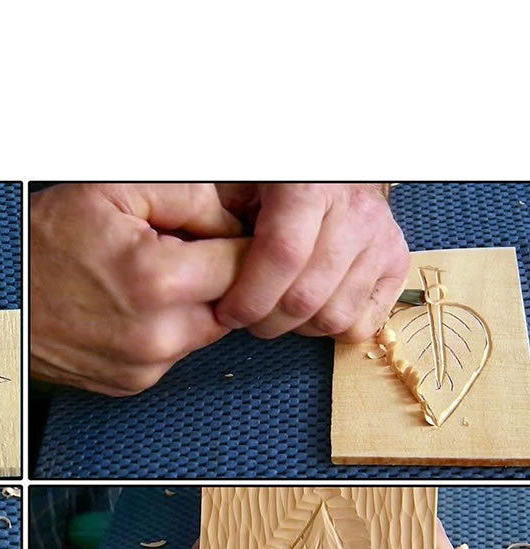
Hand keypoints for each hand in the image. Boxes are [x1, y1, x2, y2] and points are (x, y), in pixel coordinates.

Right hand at [30, 183, 248, 394]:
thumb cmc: (41, 241)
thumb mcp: (115, 190)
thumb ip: (191, 198)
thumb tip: (235, 223)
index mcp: (157, 281)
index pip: (246, 265)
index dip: (240, 241)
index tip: (224, 232)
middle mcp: (154, 336)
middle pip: (232, 305)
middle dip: (216, 275)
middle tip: (178, 251)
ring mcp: (142, 367)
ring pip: (205, 331)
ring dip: (191, 305)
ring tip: (145, 277)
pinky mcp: (130, 384)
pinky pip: (172, 353)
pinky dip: (163, 329)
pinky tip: (129, 306)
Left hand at [214, 183, 408, 341]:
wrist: (329, 167)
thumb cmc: (274, 179)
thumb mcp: (240, 186)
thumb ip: (222, 224)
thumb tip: (204, 272)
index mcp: (311, 186)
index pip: (283, 255)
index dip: (249, 296)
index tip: (227, 313)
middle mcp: (355, 211)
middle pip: (305, 296)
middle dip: (265, 320)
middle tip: (244, 317)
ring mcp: (380, 237)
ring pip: (334, 316)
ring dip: (296, 327)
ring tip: (276, 309)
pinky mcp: (396, 260)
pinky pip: (363, 323)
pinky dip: (331, 329)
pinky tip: (311, 309)